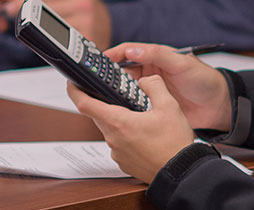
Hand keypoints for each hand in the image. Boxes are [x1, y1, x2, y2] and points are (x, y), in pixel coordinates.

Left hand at [13, 0, 110, 47]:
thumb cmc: (83, 12)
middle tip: (13, 17)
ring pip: (50, 25)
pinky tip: (43, 40)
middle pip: (44, 8)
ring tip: (27, 29)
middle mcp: (83, 2)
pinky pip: (59, 40)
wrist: (109, 28)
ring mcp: (86, 22)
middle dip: (26, 14)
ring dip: (35, 28)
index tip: (9, 7)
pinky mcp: (86, 39)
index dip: (23, 0)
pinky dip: (47, 40)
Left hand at [68, 75, 196, 182]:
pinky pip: (119, 144)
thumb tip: (145, 80)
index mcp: (119, 122)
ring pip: (110, 129)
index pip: (85, 104)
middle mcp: (113, 138)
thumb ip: (154, 86)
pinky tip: (144, 135)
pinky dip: (127, 136)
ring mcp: (116, 152)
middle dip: (106, 104)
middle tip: (120, 96)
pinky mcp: (123, 162)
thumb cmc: (174, 144)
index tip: (72, 83)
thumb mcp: (169, 106)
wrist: (181, 173)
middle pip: (99, 115)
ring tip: (141, 117)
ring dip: (120, 121)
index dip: (75, 91)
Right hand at [106, 43, 233, 130]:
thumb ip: (158, 55)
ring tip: (104, 97)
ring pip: (125, 88)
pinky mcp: (152, 105)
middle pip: (121, 71)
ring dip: (116, 92)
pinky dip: (125, 106)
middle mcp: (149, 71)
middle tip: (97, 83)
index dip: (111, 55)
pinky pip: (133, 104)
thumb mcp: (182, 64)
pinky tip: (119, 111)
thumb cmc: (204, 80)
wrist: (218, 107)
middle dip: (109, 76)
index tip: (98, 62)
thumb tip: (133, 50)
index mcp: (154, 56)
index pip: (127, 52)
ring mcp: (150, 89)